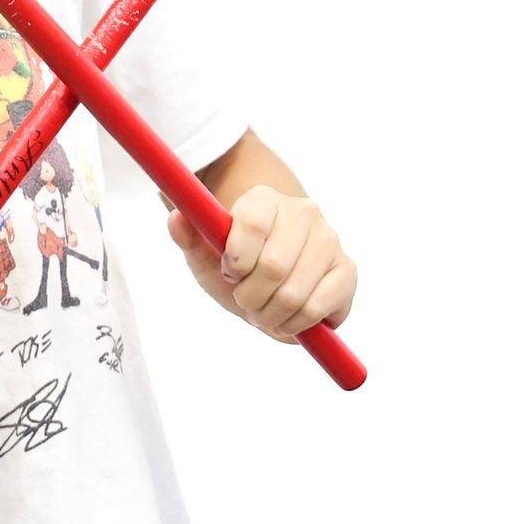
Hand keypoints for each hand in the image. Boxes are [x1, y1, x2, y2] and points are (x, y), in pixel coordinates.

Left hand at [161, 185, 356, 345]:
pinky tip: (288, 319)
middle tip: (245, 300)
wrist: (270, 281)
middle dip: (251, 297)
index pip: (250, 224)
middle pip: (274, 266)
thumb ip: (187, 236)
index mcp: (264, 199)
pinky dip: (297, 324)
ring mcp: (329, 239)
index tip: (229, 272)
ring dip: (271, 316)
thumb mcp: (204, 255)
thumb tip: (176, 217)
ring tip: (264, 311)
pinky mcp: (347, 271)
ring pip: (295, 293)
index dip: (235, 260)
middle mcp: (303, 211)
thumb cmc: (236, 266)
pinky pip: (320, 308)